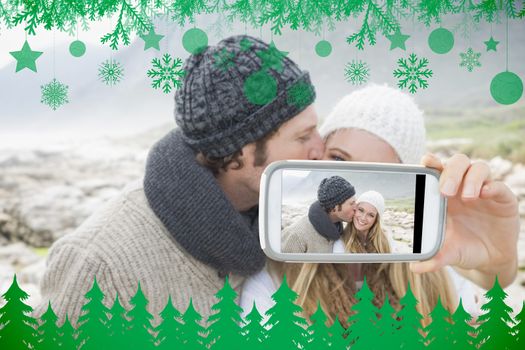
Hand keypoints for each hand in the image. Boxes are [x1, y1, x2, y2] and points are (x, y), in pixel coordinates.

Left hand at [410, 153, 519, 288]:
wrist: (489, 260)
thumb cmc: (462, 249)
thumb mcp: (447, 253)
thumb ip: (433, 258)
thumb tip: (414, 268)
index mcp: (444, 194)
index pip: (437, 169)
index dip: (432, 161)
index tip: (426, 161)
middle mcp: (463, 187)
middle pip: (458, 163)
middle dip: (451, 172)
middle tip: (445, 191)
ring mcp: (483, 190)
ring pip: (478, 168)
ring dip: (471, 178)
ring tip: (467, 197)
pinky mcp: (502, 199)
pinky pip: (498, 185)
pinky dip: (492, 186)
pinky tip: (485, 194)